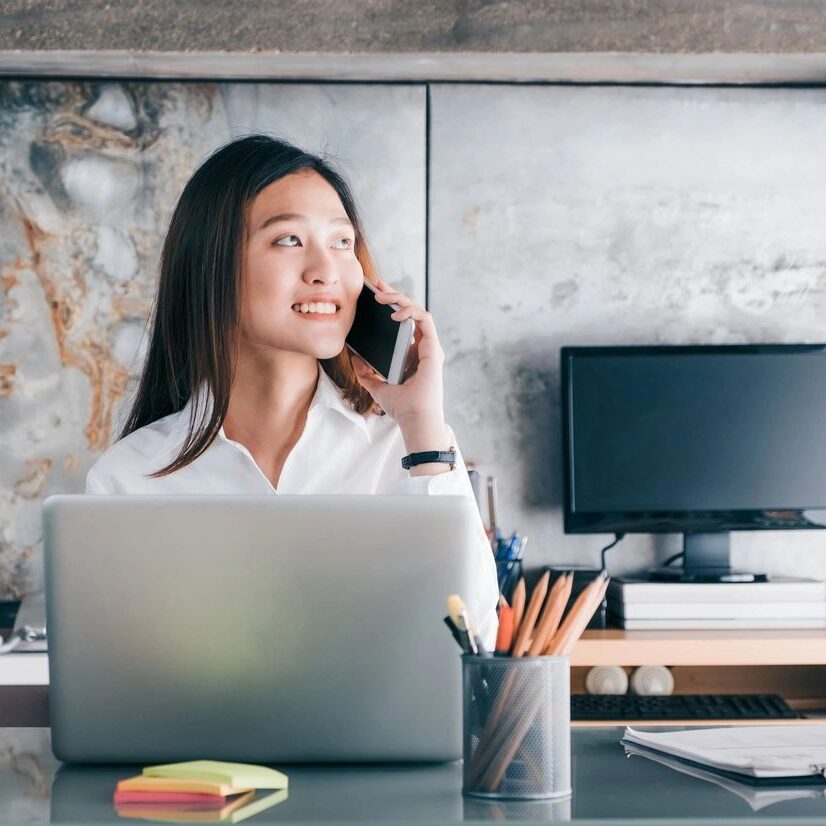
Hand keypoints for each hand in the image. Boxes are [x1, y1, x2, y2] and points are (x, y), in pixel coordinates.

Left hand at [350, 278, 450, 460]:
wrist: (413, 418)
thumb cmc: (401, 407)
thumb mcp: (376, 386)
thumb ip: (366, 372)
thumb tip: (355, 357)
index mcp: (412, 354)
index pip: (403, 323)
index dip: (391, 306)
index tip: (374, 296)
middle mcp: (423, 347)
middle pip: (410, 312)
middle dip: (394, 294)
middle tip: (376, 285)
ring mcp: (429, 346)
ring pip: (418, 311)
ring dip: (400, 299)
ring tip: (381, 295)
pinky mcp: (433, 348)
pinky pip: (424, 319)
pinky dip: (410, 311)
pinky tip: (394, 313)